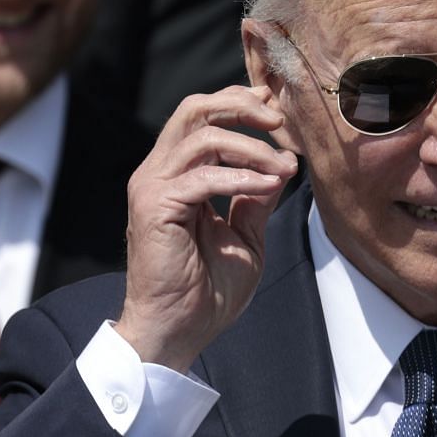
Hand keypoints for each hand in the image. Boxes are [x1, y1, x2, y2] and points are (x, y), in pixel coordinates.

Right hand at [115, 86, 298, 371]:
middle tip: (279, 121)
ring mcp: (152, 187)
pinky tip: (269, 186)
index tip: (279, 113)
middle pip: (195, 109)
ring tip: (283, 168)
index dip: (240, 104)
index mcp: (178, 175)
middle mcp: (159, 173)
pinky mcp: (154, 207)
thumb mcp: (245, 236)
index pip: (203, 116)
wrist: (178, 331)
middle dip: (242, 106)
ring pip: (202, 136)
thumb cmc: (207, 292)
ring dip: (252, 147)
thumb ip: (256, 200)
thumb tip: (282, 167)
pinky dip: (242, 178)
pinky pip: (203, 177)